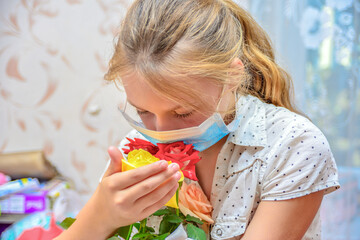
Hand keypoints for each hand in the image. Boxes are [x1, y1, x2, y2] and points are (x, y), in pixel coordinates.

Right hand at [56, 146, 180, 239]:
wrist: (102, 216)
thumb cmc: (107, 192)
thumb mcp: (108, 176)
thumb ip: (114, 162)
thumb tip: (112, 148)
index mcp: (113, 186)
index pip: (135, 176)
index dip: (151, 169)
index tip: (164, 162)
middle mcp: (121, 199)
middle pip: (147, 186)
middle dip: (163, 175)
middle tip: (175, 167)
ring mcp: (131, 210)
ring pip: (154, 196)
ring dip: (168, 185)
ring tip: (177, 175)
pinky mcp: (139, 217)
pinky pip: (156, 205)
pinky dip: (167, 196)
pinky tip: (173, 187)